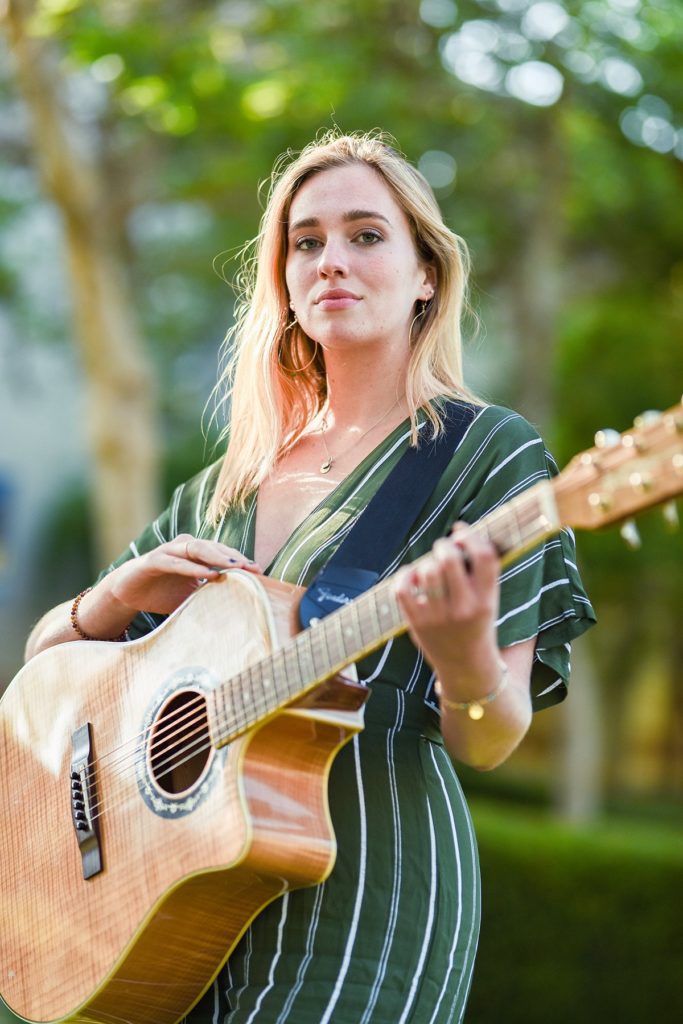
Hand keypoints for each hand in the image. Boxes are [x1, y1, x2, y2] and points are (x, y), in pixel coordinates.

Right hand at [101, 535, 261, 618]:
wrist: (127, 593)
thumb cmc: (162, 594)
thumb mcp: (190, 598)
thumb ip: (210, 598)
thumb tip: (239, 611)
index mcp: (196, 553)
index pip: (222, 554)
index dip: (240, 561)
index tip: (260, 572)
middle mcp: (184, 547)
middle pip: (214, 548)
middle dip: (234, 557)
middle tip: (253, 568)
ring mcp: (168, 551)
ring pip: (197, 549)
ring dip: (217, 557)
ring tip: (235, 567)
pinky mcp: (153, 560)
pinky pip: (175, 561)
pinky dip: (192, 567)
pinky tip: (207, 574)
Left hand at [394, 526, 499, 676]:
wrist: (466, 666)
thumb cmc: (477, 624)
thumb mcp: (489, 601)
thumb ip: (479, 572)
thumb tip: (460, 532)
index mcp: (486, 600)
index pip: (484, 557)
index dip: (471, 536)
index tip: (461, 531)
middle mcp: (463, 609)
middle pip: (449, 559)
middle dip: (444, 545)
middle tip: (444, 548)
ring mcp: (437, 617)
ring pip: (426, 571)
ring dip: (427, 561)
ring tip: (431, 565)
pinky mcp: (416, 623)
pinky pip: (402, 588)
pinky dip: (406, 575)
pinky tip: (413, 576)